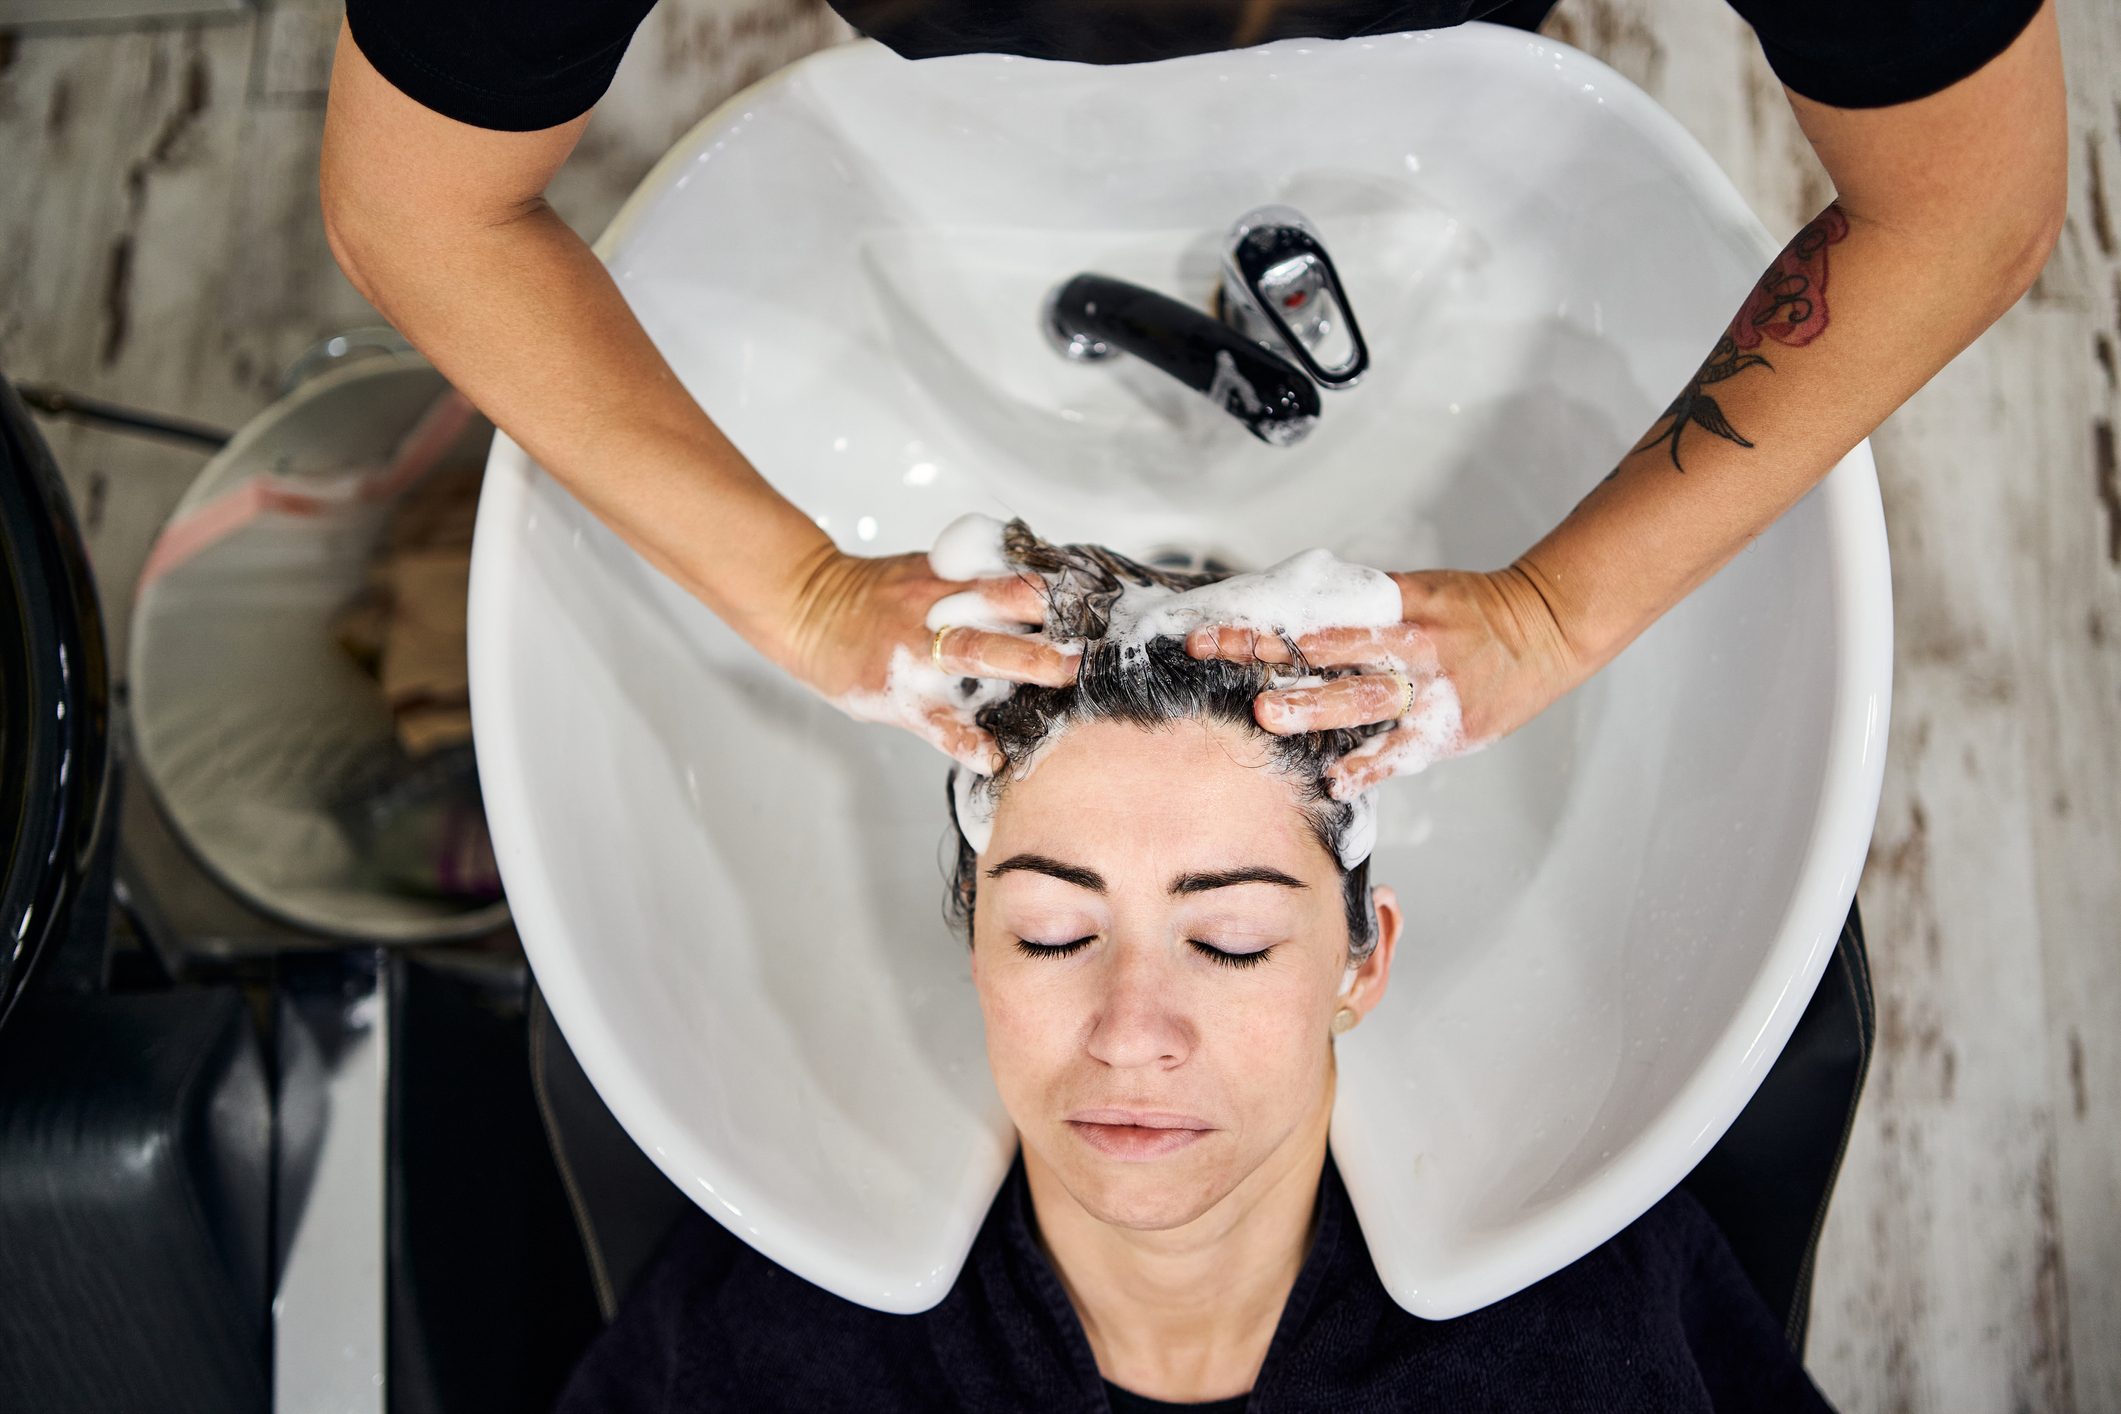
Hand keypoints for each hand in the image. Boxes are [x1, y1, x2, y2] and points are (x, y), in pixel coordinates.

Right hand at [771, 545, 1078, 773]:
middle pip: (1000, 607)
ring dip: (1023, 662)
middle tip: (1094, 635)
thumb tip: (1046, 590)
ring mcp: (918, 653)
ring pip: (974, 652)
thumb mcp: (927, 574)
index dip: (1056, 586)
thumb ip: (979, 583)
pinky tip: (993, 756)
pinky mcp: (898, 696)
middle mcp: (938, 612)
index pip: (1011, 576)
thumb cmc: (878, 597)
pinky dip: (964, 740)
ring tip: (1064, 676)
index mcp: (949, 582)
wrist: (808, 609)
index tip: (1099, 596)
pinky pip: (936, 722)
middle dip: (1050, 621)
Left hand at [1183, 565, 1579, 798]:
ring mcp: (1429, 686)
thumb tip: (1286, 629)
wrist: (1545, 629)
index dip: (1262, 624)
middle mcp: (1407, 643)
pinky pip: (1403, 750)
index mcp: (1394, 605)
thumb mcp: (1413, 594)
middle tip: (1218, 658)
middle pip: (1330, 648)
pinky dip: (1370, 765)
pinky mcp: (1448, 727)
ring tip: (1270, 715)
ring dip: (1316, 706)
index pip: (1316, 613)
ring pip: (1365, 696)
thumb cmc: (1468, 613)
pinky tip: (1335, 781)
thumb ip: (1358, 613)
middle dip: (1271, 655)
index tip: (1210, 633)